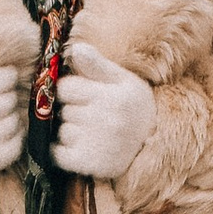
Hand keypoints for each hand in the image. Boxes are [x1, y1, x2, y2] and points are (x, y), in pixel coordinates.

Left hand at [50, 41, 156, 182]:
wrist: (154, 146)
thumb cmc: (135, 108)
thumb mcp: (124, 81)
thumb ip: (98, 64)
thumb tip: (76, 48)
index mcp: (112, 97)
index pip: (65, 88)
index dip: (71, 90)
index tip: (84, 96)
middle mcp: (105, 120)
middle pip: (63, 110)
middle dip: (72, 111)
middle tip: (91, 116)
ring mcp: (97, 145)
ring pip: (62, 132)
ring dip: (70, 132)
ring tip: (91, 133)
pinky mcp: (90, 165)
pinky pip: (58, 155)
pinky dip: (63, 152)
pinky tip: (80, 147)